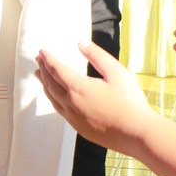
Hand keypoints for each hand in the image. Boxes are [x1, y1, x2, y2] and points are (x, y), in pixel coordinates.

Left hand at [36, 41, 152, 149]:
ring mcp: (73, 117)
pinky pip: (59, 110)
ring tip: (40, 75)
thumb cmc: (129, 102)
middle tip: (38, 60)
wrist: (136, 133)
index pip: (56, 70)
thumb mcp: (116, 71)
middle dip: (43, 70)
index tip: (42, 51)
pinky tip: (56, 96)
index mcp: (78, 88)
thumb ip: (96, 55)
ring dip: (45, 85)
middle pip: (50, 83)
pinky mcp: (78, 128)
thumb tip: (80, 42)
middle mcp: (71, 103)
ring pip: (52, 98)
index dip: (48, 59)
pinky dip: (53, 98)